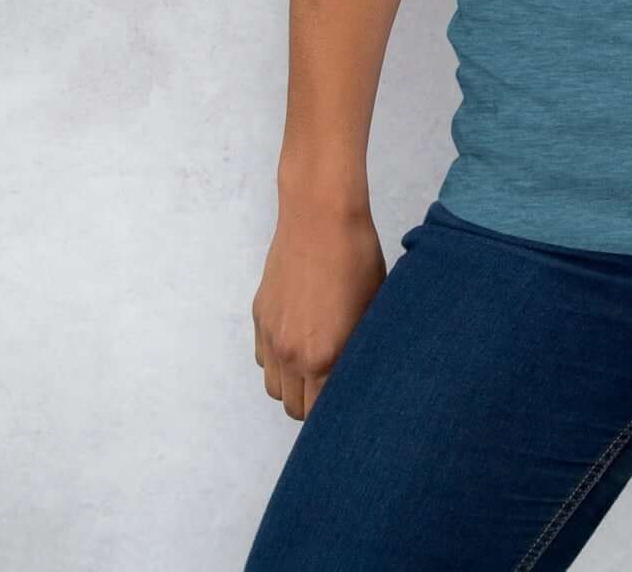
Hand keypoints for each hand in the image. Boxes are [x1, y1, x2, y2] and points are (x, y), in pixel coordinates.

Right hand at [251, 200, 386, 419]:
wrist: (320, 217)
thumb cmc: (357, 258)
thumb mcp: (372, 308)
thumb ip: (362, 350)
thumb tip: (364, 375)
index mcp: (325, 356)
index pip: (324, 413)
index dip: (338, 412)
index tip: (351, 402)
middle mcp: (292, 354)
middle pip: (295, 408)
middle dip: (315, 404)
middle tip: (335, 385)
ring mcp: (271, 337)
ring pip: (275, 388)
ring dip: (293, 385)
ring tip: (316, 365)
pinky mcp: (259, 317)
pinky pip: (263, 359)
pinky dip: (277, 361)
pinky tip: (298, 340)